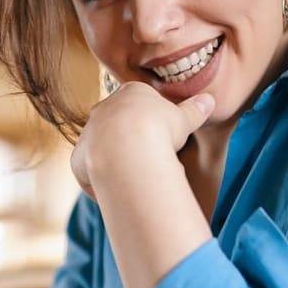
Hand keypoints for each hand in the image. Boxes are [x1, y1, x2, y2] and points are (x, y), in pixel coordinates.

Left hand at [70, 83, 213, 199]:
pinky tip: (121, 194)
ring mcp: (88, 134)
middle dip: (134, 141)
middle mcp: (103, 110)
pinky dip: (105, 185)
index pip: (140, 105)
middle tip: (152, 159)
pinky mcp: (79, 159)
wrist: (127, 148)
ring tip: (139, 179)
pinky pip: (90, 174)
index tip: (165, 137)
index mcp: (130, 94)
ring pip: (103, 149)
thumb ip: (194, 109)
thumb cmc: (158, 129)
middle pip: (119, 126)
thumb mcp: (184, 118)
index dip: (154, 122)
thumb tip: (208, 100)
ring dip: (119, 163)